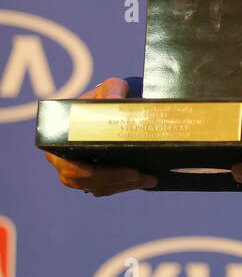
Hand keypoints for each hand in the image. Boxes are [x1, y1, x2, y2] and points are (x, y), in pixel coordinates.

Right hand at [43, 77, 158, 195]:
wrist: (114, 109)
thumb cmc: (108, 96)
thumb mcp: (110, 88)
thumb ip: (112, 90)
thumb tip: (113, 101)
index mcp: (59, 137)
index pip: (64, 161)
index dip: (76, 169)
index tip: (91, 170)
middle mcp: (64, 159)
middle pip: (85, 179)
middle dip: (112, 178)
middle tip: (137, 174)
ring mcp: (78, 173)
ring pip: (99, 187)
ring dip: (124, 184)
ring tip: (147, 177)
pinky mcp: (95, 179)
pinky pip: (108, 188)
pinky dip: (126, 185)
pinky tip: (145, 180)